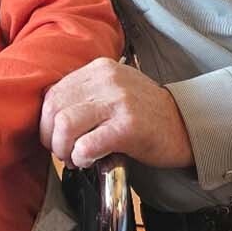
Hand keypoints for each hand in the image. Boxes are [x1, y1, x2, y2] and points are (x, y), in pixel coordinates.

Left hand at [40, 56, 193, 169]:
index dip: (45, 121)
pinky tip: (89, 161)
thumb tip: (49, 116)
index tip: (55, 137)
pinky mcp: (128, 127)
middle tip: (64, 153)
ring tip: (75, 159)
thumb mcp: (113, 90)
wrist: (185, 126)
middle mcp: (107, 80)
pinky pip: (87, 144)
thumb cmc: (145, 114)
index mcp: (98, 69)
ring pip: (64, 125)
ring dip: (64, 149)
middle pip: (54, 109)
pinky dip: (81, 157)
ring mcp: (118, 102)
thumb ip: (84, 94)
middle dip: (51, 138)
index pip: (52, 93)